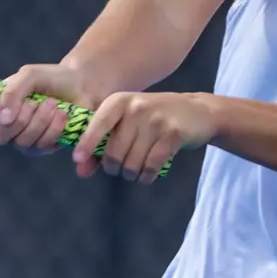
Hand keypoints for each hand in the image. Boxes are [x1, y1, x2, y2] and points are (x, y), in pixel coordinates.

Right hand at [0, 63, 89, 156]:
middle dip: (19, 120)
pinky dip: (53, 129)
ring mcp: (22, 138)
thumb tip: (1, 118)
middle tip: (35, 102)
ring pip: (22, 142)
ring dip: (40, 122)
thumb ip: (12, 92)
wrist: (81, 85)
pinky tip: (62, 115)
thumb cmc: (50, 78)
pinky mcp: (42, 147)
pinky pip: (41, 146)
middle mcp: (3, 125)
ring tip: (52, 103)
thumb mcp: (29, 76)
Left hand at [72, 92, 215, 182]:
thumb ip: (101, 146)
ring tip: (136, 171)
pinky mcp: (173, 133)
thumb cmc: (154, 120)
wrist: (198, 112)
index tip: (78, 159)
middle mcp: (136, 107)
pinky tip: (148, 175)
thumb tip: (80, 170)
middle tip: (121, 169)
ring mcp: (155, 119)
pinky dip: (147, 176)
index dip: (86, 143)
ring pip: (132, 162)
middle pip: (114, 152)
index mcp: (119, 101)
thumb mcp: (127, 124)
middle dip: (114, 168)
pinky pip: (151, 165)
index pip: (98, 124)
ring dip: (132, 174)